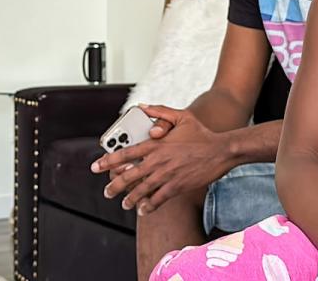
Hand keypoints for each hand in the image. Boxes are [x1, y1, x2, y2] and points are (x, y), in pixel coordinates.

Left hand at [89, 105, 233, 214]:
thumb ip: (160, 111)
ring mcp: (167, 175)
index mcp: (156, 144)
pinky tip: (143, 209)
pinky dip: (148, 205)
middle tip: (107, 191)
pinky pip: (158, 199)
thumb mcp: (182, 116)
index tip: (96, 167)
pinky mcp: (177, 186)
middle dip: (115, 185)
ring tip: (123, 203)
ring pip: (141, 190)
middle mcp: (158, 161)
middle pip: (129, 175)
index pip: (126, 153)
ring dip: (130, 198)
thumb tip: (143, 107)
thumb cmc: (201, 133)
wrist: (221, 150)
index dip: (109, 161)